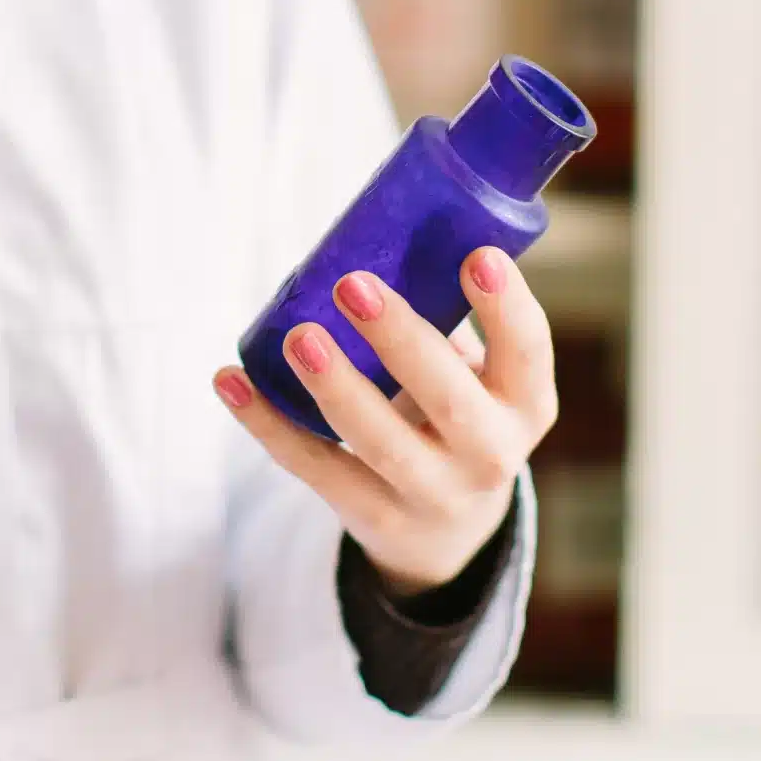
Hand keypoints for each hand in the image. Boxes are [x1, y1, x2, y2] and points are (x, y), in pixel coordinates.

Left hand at [213, 247, 555, 595]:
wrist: (447, 532)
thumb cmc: (455, 416)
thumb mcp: (476, 379)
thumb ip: (444, 318)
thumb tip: (382, 228)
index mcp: (525, 404)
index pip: (529, 353)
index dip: (507, 308)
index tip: (478, 256)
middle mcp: (491, 455)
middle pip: (450, 400)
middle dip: (400, 340)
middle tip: (351, 285)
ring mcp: (433, 494)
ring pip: (380, 443)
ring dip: (335, 387)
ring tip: (298, 337)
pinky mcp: (374, 516)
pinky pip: (315, 468)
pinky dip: (269, 425)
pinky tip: (231, 382)